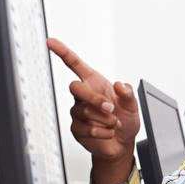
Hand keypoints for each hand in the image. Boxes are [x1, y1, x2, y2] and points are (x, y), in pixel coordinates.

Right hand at [47, 38, 139, 183]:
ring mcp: (78, 112)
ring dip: (105, 119)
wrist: (122, 142)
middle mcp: (84, 96)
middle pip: (75, 87)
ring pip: (85, 111)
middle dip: (94, 98)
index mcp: (95, 83)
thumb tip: (119, 84)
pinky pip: (89, 129)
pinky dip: (105, 132)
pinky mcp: (77, 128)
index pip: (75, 64)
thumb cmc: (126, 118)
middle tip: (111, 108)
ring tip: (114, 123)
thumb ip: (128, 93)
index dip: (63, 52)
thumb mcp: (133, 104)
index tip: (51, 41)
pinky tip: (108, 132)